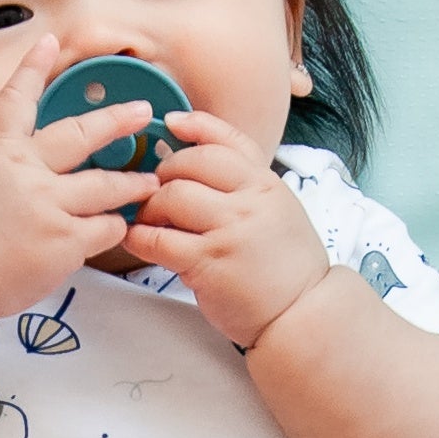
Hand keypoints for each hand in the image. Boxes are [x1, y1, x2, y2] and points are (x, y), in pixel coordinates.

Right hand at [0, 35, 160, 317]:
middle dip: (116, 120)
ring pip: (106, 186)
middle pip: (80, 134)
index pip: (16, 100)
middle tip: (141, 113)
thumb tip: (27, 172)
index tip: (49, 41)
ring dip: (132, 184)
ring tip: (149, 182)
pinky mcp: (65, 239)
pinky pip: (106, 228)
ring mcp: (48, 204)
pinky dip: (114, 229)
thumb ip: (4, 172)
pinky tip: (120, 229)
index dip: (33, 68)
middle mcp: (26, 171)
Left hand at [125, 109, 332, 348]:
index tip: (170, 124)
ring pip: (170, 198)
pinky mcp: (208, 264)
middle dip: (162, 176)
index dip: (193, 127)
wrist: (301, 313)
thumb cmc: (285, 267)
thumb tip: (202, 164)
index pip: (224, 141)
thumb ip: (246, 186)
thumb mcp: (278, 210)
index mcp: (266, 184)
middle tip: (155, 193)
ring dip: (148, 207)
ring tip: (148, 221)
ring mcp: (229, 232)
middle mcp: (249, 201)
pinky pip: (159, 240)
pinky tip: (137, 240)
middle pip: (189, 165)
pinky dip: (139, 237)